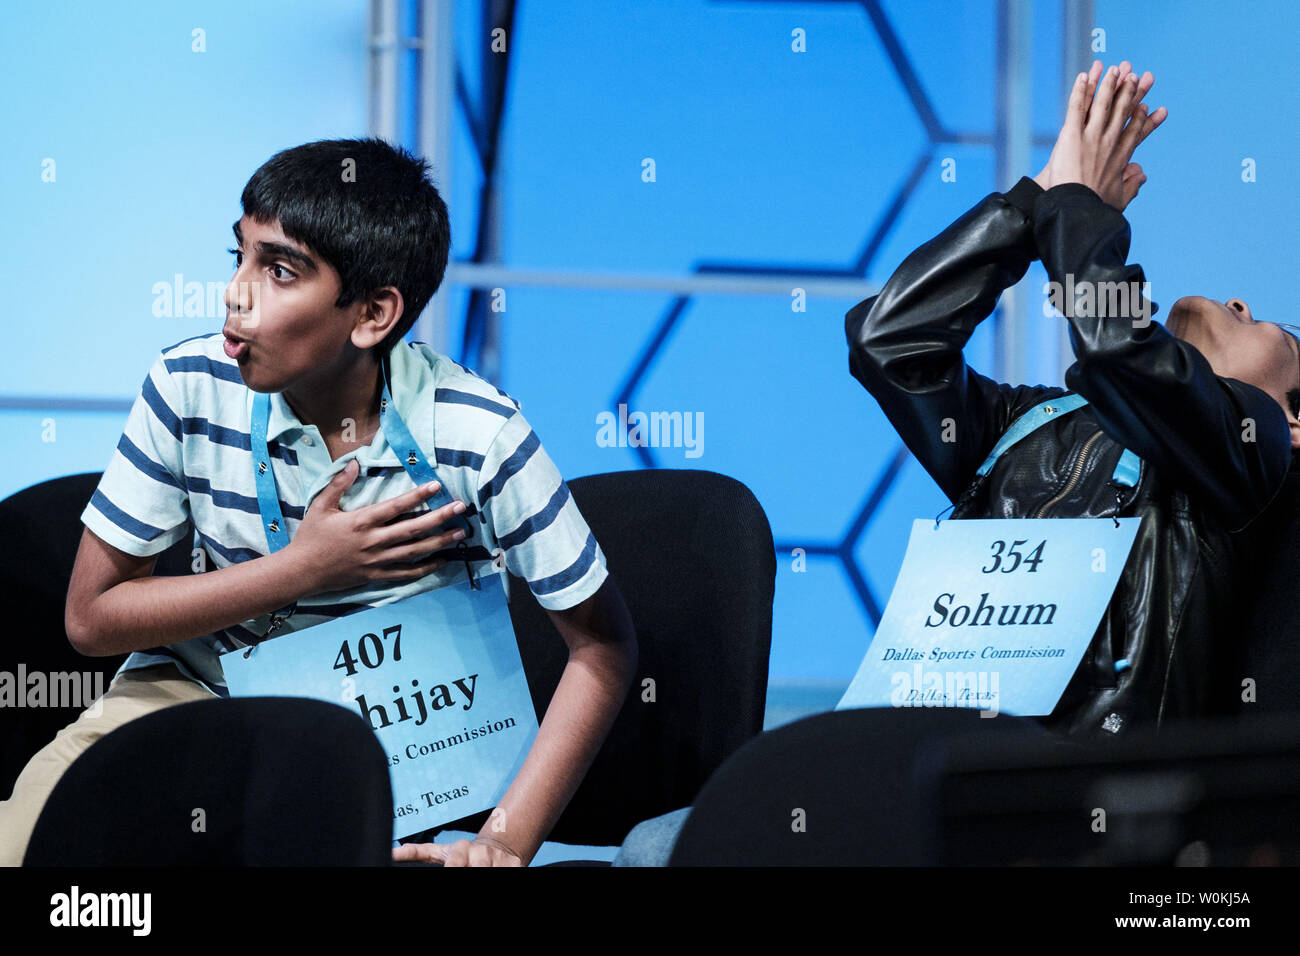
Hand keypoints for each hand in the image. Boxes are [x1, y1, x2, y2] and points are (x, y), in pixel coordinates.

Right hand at [285, 459, 469, 593]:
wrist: (301, 572)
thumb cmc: (311, 537)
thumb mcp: (320, 506)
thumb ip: (339, 484)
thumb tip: (355, 462)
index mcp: (361, 521)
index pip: (395, 506)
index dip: (417, 495)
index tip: (436, 485)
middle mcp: (373, 541)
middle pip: (413, 528)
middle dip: (440, 517)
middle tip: (461, 507)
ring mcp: (376, 560)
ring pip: (415, 551)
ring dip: (440, 541)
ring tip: (460, 533)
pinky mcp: (377, 575)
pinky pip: (406, 573)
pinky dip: (426, 567)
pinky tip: (442, 560)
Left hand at [392, 836, 523, 866]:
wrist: (497, 848)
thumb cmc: (463, 854)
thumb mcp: (440, 851)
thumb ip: (418, 852)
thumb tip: (393, 853)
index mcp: (459, 849)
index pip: (454, 862)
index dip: (452, 867)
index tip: (450, 871)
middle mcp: (479, 852)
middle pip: (472, 869)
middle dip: (469, 872)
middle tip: (468, 871)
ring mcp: (496, 859)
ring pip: (488, 873)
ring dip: (483, 873)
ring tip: (479, 870)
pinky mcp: (514, 864)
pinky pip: (505, 874)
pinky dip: (499, 874)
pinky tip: (493, 871)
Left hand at [1033, 59, 1166, 209]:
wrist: (1074, 208)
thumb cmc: (1094, 207)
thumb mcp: (1118, 199)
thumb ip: (1132, 185)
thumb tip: (1142, 174)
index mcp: (1121, 157)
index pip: (1135, 132)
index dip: (1143, 118)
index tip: (1149, 107)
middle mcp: (1109, 142)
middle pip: (1122, 111)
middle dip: (1130, 92)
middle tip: (1137, 76)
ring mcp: (1091, 136)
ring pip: (1102, 104)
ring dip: (1109, 84)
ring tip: (1115, 68)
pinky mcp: (1072, 134)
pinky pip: (1077, 107)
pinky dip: (1081, 90)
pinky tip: (1085, 75)